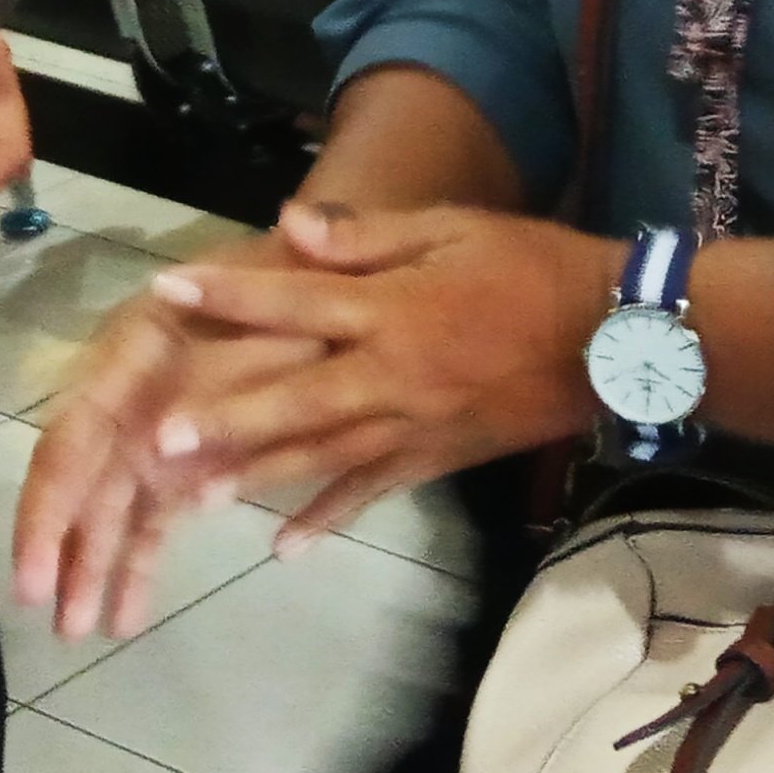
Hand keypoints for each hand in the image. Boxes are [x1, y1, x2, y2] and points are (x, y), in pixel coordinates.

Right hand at [14, 232, 327, 638]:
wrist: (332, 294)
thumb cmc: (299, 281)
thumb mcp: (285, 280)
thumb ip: (260, 289)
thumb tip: (213, 276)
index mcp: (140, 349)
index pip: (80, 428)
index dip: (53, 496)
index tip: (32, 562)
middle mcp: (132, 393)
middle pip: (81, 475)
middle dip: (57, 542)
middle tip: (42, 608)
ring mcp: (154, 434)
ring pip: (109, 508)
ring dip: (91, 567)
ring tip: (79, 633)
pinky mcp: (181, 466)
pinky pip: (150, 522)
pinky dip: (136, 566)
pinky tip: (124, 618)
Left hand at [139, 203, 607, 544]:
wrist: (614, 337)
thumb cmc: (530, 266)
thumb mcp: (451, 229)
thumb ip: (367, 236)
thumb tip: (289, 226)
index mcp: (393, 308)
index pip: (294, 300)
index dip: (228, 296)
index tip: (166, 292)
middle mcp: (393, 373)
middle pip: (296, 400)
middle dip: (225, 421)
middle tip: (159, 443)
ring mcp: (415, 424)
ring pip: (324, 455)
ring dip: (258, 477)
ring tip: (193, 500)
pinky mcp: (438, 457)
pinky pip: (374, 491)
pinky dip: (330, 518)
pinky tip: (285, 546)